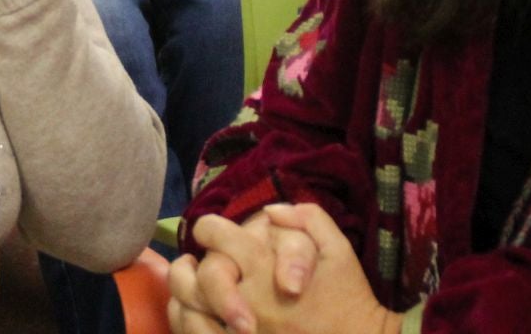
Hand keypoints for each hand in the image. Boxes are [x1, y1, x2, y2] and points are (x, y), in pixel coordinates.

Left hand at [172, 205, 396, 333]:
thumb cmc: (348, 298)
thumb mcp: (338, 250)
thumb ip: (309, 219)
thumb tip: (272, 209)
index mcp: (266, 269)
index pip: (218, 237)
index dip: (208, 228)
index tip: (209, 232)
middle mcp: (248, 300)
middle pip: (196, 277)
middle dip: (185, 266)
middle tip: (189, 264)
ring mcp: (241, 333)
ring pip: (189, 312)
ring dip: (181, 297)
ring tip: (185, 290)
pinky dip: (187, 325)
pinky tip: (191, 316)